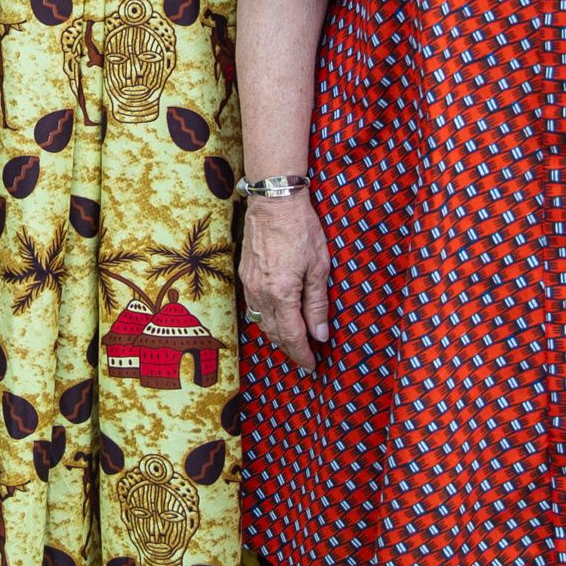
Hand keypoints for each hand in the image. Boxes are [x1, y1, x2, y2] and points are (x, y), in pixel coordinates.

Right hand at [240, 191, 330, 377]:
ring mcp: (250, 284)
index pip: (293, 335)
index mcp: (282, 293)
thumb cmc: (301, 228)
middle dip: (290, 350)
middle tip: (306, 359)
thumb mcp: (319, 266)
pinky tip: (278, 319)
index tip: (313, 365)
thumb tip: (320, 334)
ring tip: (294, 343)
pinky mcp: (245, 275)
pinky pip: (254, 308)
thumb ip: (317, 303)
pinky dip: (267, 320)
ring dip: (278, 336)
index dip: (303, 354)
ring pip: (262, 323)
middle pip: (275, 334)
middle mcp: (261, 293)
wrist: (274, 200)